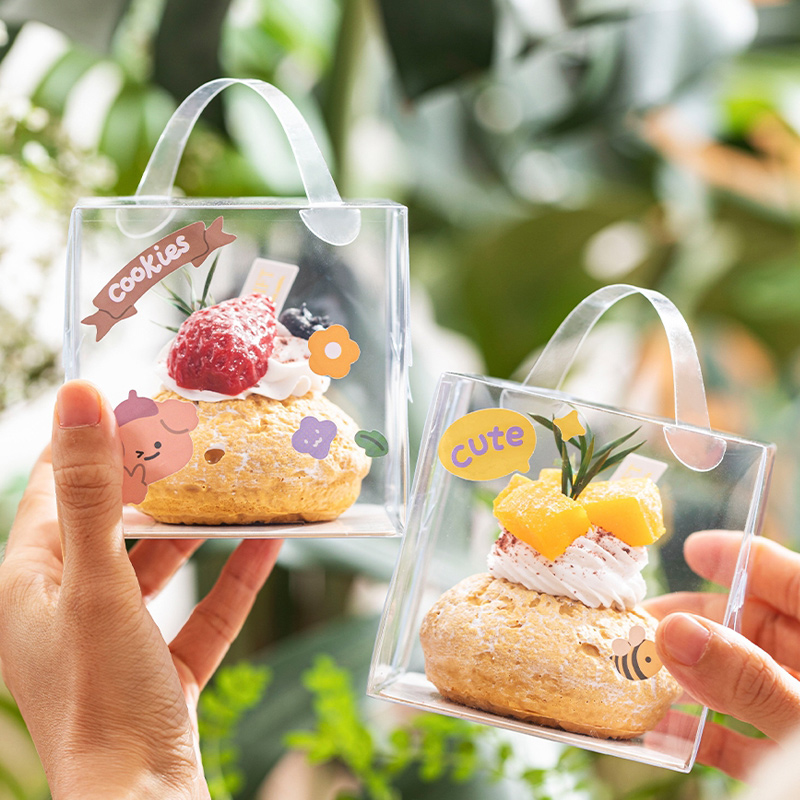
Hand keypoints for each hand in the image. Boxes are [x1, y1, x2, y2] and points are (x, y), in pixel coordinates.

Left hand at [0, 380, 281, 799]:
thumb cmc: (104, 697)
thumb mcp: (100, 583)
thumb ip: (94, 490)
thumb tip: (79, 397)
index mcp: (32, 584)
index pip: (55, 492)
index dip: (89, 445)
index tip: (134, 403)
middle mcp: (69, 609)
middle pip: (114, 526)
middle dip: (155, 483)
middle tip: (196, 437)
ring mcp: (119, 641)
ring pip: (160, 568)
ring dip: (198, 531)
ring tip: (235, 484)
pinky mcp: (162, 668)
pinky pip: (201, 610)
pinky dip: (232, 577)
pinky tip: (270, 542)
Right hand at [647, 530, 799, 779]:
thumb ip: (751, 681)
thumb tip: (677, 631)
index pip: (793, 580)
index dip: (742, 559)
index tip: (693, 551)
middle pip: (757, 628)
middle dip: (697, 623)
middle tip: (644, 624)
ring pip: (743, 682)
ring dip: (690, 679)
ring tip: (641, 674)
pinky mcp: (787, 762)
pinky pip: (740, 736)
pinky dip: (702, 733)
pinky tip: (663, 732)